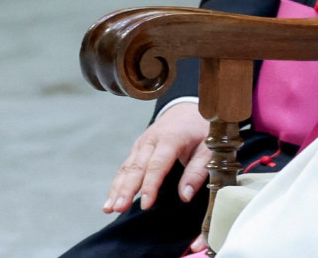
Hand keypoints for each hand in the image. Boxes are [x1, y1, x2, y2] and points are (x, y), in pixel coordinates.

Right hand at [103, 102, 209, 216]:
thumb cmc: (200, 129)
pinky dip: (117, 183)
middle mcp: (152, 140)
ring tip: (109, 208)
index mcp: (171, 138)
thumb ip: (198, 171)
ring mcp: (142, 144)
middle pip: (137, 166)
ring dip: (117, 188)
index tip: (146, 204)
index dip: (150, 185)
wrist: (188, 109)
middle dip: (126, 189)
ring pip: (127, 167)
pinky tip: (111, 199)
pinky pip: (125, 167)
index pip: (158, 164)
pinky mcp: (137, 149)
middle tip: (119, 208)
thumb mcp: (209, 148)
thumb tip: (185, 196)